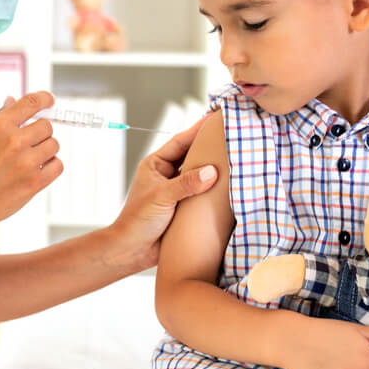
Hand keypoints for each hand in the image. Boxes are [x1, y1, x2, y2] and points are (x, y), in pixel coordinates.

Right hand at [0, 91, 59, 235]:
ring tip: (30, 157)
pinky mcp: (34, 183)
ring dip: (45, 149)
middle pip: (46, 126)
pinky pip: (58, 165)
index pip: (32, 102)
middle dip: (39, 132)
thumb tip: (12, 101)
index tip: (49, 101)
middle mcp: (15, 141)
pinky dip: (51, 166)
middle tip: (29, 142)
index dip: (45, 99)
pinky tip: (38, 168)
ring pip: (54, 144)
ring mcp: (26, 163)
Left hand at [106, 116, 218, 272]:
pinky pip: (203, 194)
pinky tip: (231, 187)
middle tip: (231, 135)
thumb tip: (212, 171)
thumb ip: (186, 184)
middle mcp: (167, 175)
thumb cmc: (137, 221)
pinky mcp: (185, 208)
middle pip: (192, 156)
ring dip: (215, 170)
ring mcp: (177, 191)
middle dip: (210, 147)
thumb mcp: (161, 197)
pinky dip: (215, 191)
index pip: (180, 141)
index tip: (215, 117)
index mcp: (156, 165)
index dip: (197, 129)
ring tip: (236, 158)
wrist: (132, 251)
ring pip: (200, 175)